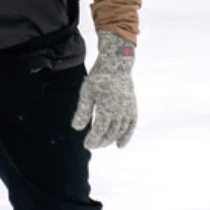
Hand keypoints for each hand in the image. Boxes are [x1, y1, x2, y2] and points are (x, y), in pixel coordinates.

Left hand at [71, 30, 136, 148]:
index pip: (99, 131)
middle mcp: (119, 111)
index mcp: (106, 107)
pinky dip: (127, 136)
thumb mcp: (86, 92)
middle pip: (110, 133)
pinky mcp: (133, 106)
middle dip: (101, 142)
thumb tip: (77, 128)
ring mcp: (127, 109)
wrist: (116, 64)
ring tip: (102, 143)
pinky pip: (131, 125)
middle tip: (93, 145)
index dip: (93, 140)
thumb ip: (82, 111)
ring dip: (111, 140)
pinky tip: (120, 145)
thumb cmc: (99, 77)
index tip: (86, 144)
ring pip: (120, 131)